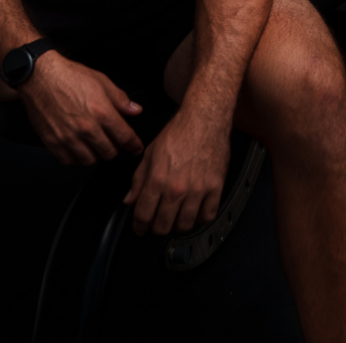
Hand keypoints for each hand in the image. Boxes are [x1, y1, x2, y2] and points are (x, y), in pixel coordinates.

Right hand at [20, 52, 143, 165]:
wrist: (41, 77)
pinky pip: (69, 161)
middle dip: (114, 147)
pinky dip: (76, 158)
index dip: (134, 144)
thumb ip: (120, 99)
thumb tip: (135, 110)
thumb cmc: (69, 77)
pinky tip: (78, 147)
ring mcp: (68, 137)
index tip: (136, 147)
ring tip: (94, 143)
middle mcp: (86, 127)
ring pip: (90, 160)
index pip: (124, 136)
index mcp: (101, 112)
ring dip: (95, 153)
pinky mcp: (53, 142)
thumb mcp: (102, 81)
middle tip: (112, 140)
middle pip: (109, 152)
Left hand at [124, 108, 230, 236]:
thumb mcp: (150, 153)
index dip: (139, 226)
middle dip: (156, 228)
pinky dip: (200, 219)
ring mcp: (197, 189)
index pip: (143, 216)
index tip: (140, 228)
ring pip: (185, 225)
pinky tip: (195, 211)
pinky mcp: (215, 187)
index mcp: (157, 179)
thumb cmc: (179, 131)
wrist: (204, 118)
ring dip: (177, 225)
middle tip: (157, 223)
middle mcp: (177, 188)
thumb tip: (130, 200)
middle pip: (163, 226)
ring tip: (176, 217)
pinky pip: (207, 216)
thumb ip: (138, 179)